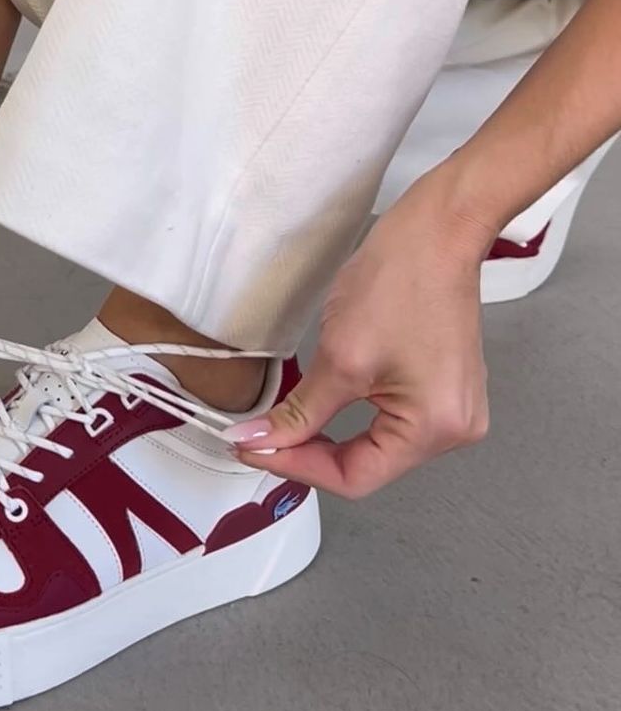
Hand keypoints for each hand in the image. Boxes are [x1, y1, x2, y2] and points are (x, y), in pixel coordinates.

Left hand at [228, 174, 492, 496]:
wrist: (437, 231)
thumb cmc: (403, 279)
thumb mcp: (338, 357)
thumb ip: (299, 412)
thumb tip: (261, 443)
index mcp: (435, 428)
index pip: (354, 478)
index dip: (297, 466)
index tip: (255, 451)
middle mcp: (455, 430)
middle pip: (367, 466)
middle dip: (309, 453)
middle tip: (260, 439)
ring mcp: (453, 410)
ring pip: (376, 446)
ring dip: (329, 437)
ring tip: (287, 423)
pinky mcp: (443, 390)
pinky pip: (391, 422)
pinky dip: (353, 419)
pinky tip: (324, 408)